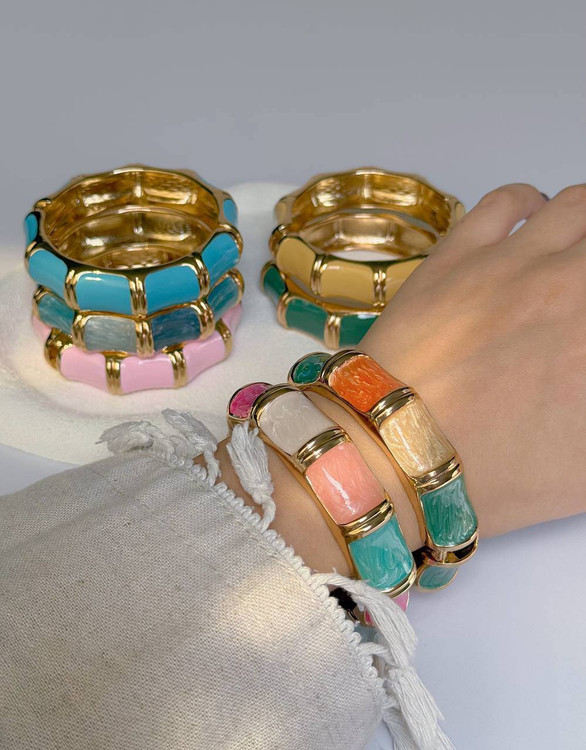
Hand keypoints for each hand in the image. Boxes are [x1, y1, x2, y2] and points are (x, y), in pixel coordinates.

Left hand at [219, 183, 585, 573]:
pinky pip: (507, 200)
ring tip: (577, 251)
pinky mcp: (459, 251)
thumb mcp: (584, 469)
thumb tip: (584, 374)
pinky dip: (533, 203)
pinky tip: (535, 219)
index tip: (584, 340)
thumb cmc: (494, 476)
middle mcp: (571, 283)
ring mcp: (514, 259)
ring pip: (580, 207)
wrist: (394, 456)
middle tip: (578, 297)